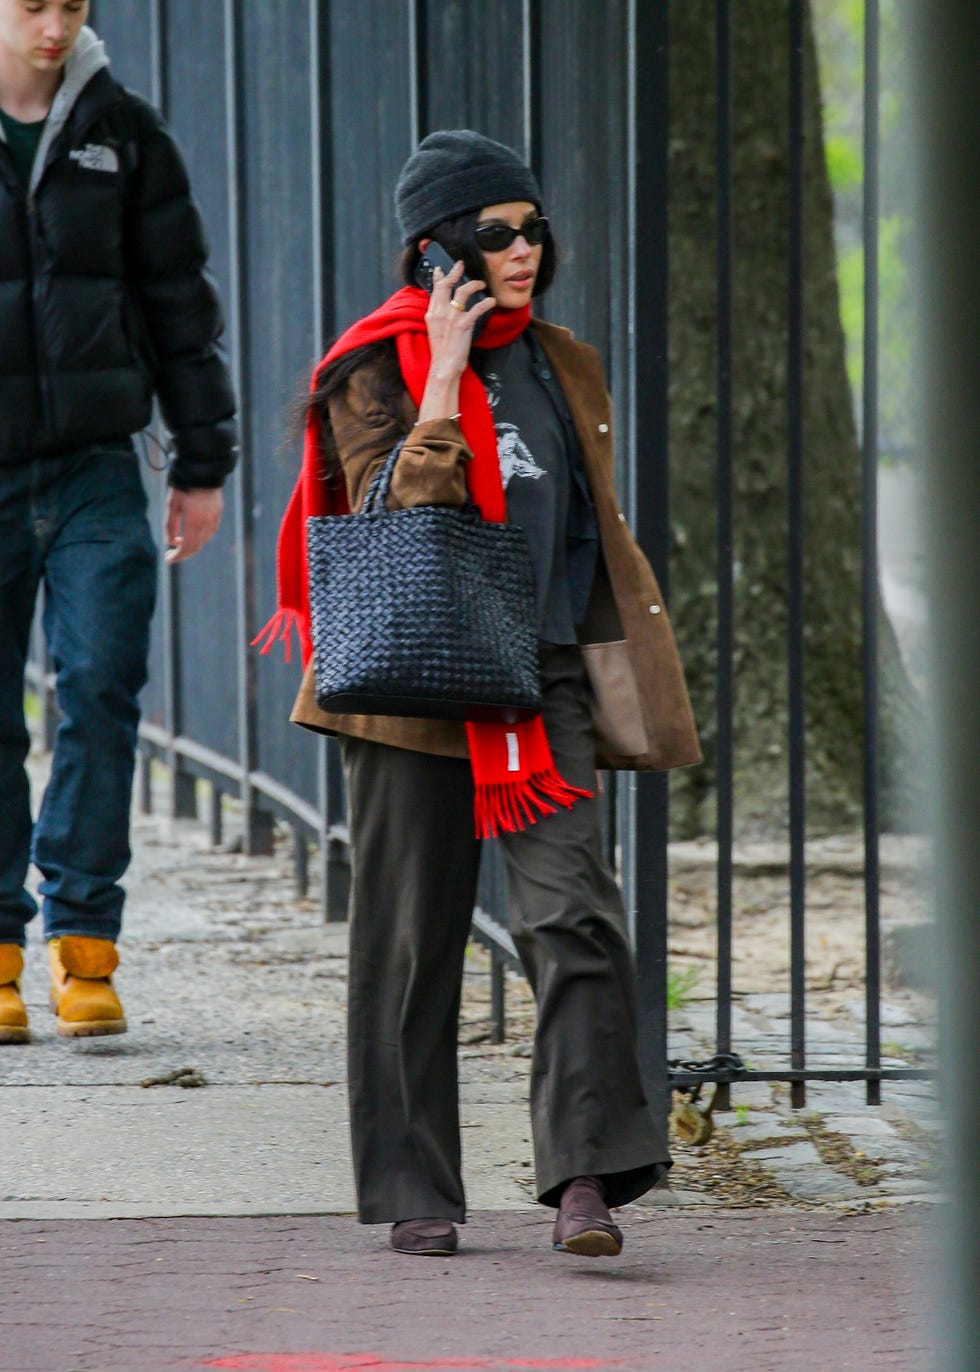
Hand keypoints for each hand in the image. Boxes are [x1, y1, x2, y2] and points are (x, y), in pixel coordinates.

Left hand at [164, 487, 223, 564]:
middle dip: (183, 553)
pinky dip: (200, 536)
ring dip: (191, 544)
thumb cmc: (183, 485)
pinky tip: (192, 531)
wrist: (202, 469)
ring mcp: (214, 518)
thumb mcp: (171, 504)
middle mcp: (206, 523)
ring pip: (203, 540)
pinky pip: (210, 531)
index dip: (177, 556)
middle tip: (171, 553)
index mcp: (193, 521)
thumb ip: (170, 524)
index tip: (167, 559)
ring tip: (179, 539)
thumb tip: (170, 541)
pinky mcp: (218, 513)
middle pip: (196, 547)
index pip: (187, 548)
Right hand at [418, 261, 495, 422]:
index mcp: (431, 314)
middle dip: (454, 273)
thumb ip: (439, 318)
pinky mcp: (463, 324)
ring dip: (474, 284)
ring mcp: (451, 317)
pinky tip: (491, 302)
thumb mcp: (435, 331)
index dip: (438, 277)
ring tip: (481, 284)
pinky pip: (477, 308)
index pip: (435, 290)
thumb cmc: (442, 353)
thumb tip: (447, 309)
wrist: (443, 367)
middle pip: (446, 285)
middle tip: (461, 265)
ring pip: (462, 292)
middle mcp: (440, 312)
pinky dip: (486, 303)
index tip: (440, 269)